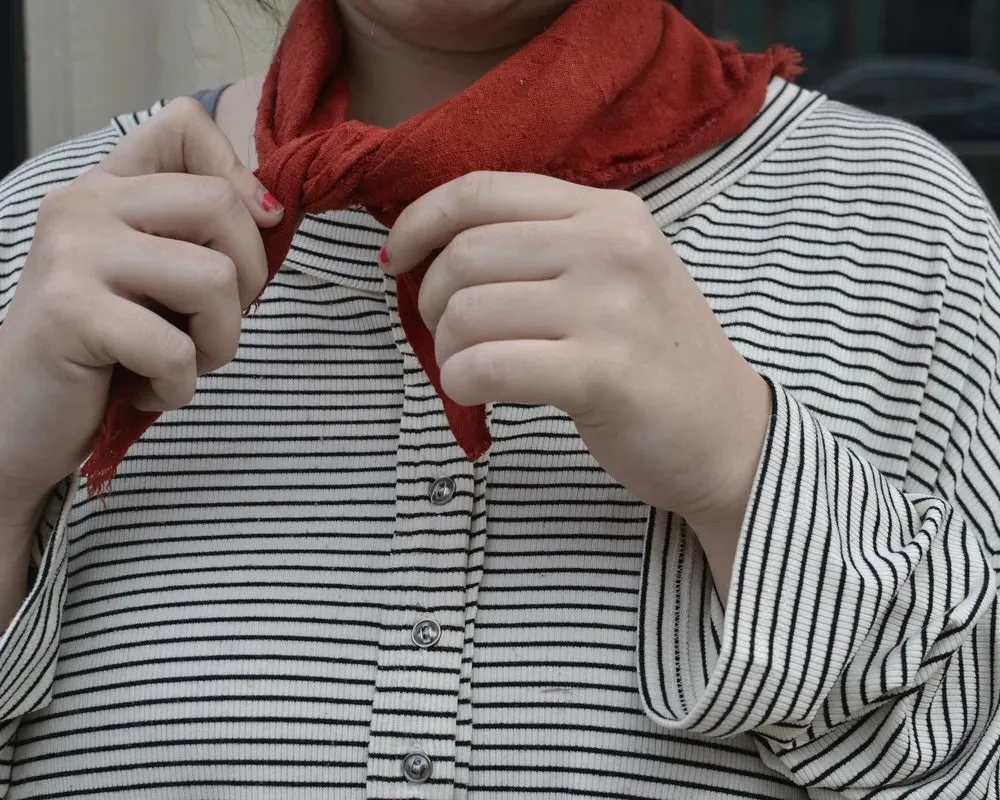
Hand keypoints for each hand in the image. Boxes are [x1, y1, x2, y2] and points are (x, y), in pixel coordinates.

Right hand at [0, 97, 283, 516]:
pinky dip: (180, 386)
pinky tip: (146, 389)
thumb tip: (274, 210)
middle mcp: (86, 204)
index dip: (242, 177)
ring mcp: (74, 253)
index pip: (185, 122)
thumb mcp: (157, 280)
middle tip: (212, 324)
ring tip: (180, 363)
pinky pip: (177, 349)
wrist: (19, 416)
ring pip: (215, 279)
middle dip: (248, 282)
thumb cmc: (105, 351)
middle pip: (224, 205)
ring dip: (219, 343)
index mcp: (110, 187)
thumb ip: (200, 237)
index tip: (249, 233)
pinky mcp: (71, 312)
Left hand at [383, 172, 770, 554]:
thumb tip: (430, 252)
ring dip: (448, 353)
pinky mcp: (602, 374)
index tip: (395, 258)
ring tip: (473, 372)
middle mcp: (612, 247)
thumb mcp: (614, 274)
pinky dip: (461, 386)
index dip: (419, 221)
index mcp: (609, 213)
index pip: (482, 191)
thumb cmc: (654, 357)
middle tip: (448, 337)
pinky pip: (485, 367)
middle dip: (430, 303)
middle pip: (464, 255)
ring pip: (466, 313)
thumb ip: (541, 248)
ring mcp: (611, 308)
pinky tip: (479, 398)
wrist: (728, 434)